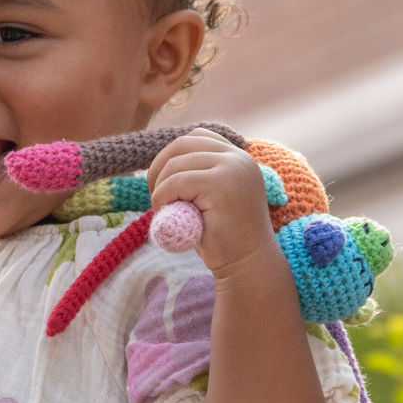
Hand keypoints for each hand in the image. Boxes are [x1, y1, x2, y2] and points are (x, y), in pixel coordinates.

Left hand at [143, 132, 280, 284]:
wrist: (248, 265)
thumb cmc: (225, 238)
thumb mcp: (211, 198)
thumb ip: (198, 175)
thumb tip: (166, 161)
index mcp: (240, 158)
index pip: (197, 137)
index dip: (173, 155)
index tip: (163, 181)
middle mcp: (239, 158)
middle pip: (183, 143)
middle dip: (159, 166)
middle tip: (154, 195)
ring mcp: (232, 169)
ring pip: (176, 163)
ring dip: (160, 186)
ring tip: (163, 210)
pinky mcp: (220, 184)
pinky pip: (176, 182)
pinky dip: (162, 196)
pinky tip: (165, 213)